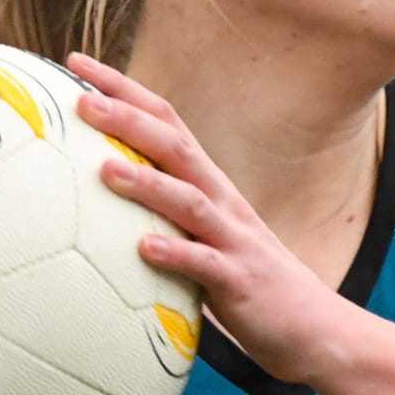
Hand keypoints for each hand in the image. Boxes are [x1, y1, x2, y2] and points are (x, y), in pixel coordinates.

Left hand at [68, 52, 353, 383]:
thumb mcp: (204, 239)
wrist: (318, 328)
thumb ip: (165, 217)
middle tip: (81, 101)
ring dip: (148, 183)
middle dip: (129, 121)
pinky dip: (176, 253)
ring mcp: (234, 240)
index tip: (77, 65)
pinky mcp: (241, 281)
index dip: (124, 92)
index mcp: (210, 187)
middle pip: (175, 147)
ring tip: (104, 169)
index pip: (166, 124)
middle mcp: (223, 203)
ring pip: (189, 201)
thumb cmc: (251, 285)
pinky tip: (144, 248)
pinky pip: (206, 265)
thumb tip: (105, 205)